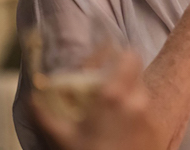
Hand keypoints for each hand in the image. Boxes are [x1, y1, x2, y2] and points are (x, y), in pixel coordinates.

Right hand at [32, 52, 163, 149]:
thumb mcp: (62, 137)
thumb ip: (44, 114)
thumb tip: (32, 97)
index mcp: (112, 95)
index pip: (127, 56)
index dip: (117, 53)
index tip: (106, 54)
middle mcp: (136, 99)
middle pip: (135, 70)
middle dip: (121, 70)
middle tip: (107, 79)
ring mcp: (150, 113)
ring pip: (141, 88)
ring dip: (128, 90)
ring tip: (112, 105)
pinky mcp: (157, 126)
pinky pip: (147, 108)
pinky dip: (135, 108)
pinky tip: (122, 122)